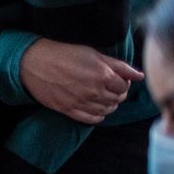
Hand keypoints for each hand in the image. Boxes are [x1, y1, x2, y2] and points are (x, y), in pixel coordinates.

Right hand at [20, 38, 140, 124]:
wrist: (33, 63)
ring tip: (102, 97)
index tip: (116, 79)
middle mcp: (94, 91)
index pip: (125, 87)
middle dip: (117, 94)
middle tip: (109, 87)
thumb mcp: (93, 54)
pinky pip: (91, 120)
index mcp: (102, 75)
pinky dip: (98, 116)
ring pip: (106, 111)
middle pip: (117, 100)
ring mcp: (81, 102)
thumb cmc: (63, 54)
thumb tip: (140, 76)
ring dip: (108, 105)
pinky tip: (94, 108)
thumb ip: (119, 66)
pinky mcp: (68, 110)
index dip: (124, 83)